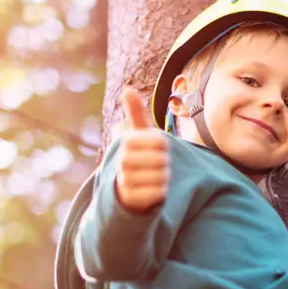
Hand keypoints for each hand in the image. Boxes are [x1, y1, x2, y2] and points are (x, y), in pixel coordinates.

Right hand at [116, 87, 169, 211]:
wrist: (126, 187)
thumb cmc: (138, 156)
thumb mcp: (139, 134)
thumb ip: (136, 113)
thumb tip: (127, 89)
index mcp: (127, 143)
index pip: (158, 141)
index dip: (164, 145)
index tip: (162, 147)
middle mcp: (122, 161)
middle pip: (160, 160)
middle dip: (165, 162)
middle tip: (162, 163)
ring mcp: (125, 180)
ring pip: (159, 177)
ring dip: (164, 177)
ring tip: (160, 175)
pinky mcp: (130, 199)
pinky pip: (155, 193)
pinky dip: (161, 191)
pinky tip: (157, 189)